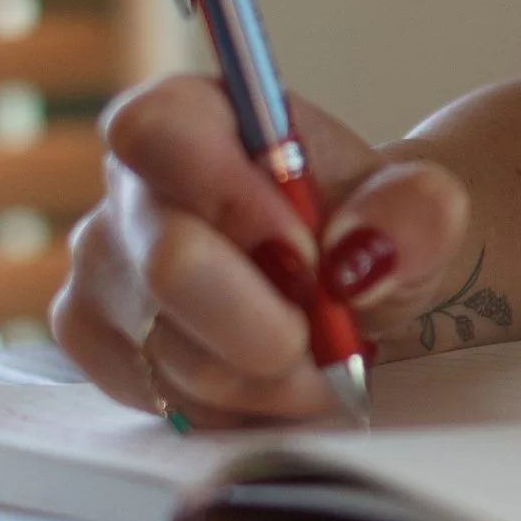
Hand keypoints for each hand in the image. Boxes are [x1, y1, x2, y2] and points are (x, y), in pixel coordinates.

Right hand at [52, 75, 473, 424]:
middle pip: (167, 263)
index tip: (307, 251)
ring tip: (325, 353)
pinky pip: (170, 398)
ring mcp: (102, 270)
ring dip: (275, 374)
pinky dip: (244, 404)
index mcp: (191, 116)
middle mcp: (128, 188)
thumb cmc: (372, 225)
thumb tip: (359, 252)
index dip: (230, 198)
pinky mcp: (98, 344)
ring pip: (179, 352)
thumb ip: (414, 211)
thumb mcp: (422, 206)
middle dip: (271, 320)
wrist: (356, 278)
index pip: (157, 131)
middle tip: (335, 332)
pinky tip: (278, 375)